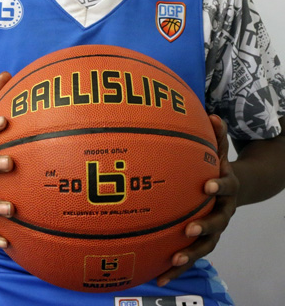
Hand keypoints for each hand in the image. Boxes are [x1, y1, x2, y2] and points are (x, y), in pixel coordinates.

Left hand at [156, 114, 238, 286]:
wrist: (233, 191)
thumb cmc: (217, 167)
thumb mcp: (219, 151)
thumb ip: (217, 136)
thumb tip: (213, 115)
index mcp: (226, 189)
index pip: (227, 187)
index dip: (220, 186)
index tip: (208, 186)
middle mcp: (223, 212)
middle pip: (218, 224)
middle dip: (204, 227)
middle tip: (190, 229)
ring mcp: (213, 230)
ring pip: (205, 246)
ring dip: (191, 254)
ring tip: (175, 260)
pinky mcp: (200, 242)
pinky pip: (189, 256)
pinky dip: (175, 268)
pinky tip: (157, 277)